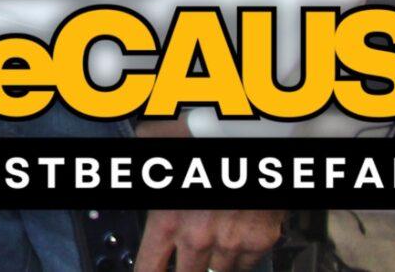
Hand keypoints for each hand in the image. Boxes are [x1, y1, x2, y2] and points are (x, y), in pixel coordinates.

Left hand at [132, 119, 281, 271]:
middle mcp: (197, 238)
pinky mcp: (260, 241)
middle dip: (186, 269)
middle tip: (188, 260)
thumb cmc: (203, 136)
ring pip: (219, 271)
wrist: (251, 136)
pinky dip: (241, 257)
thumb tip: (134, 152)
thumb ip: (143, 163)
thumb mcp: (154, 144)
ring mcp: (231, 243)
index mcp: (166, 218)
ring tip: (213, 244)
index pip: (149, 268)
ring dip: (213, 262)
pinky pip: (248, 264)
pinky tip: (236, 242)